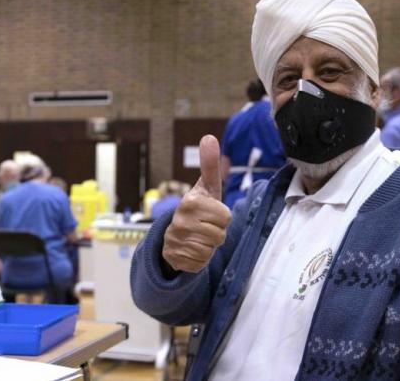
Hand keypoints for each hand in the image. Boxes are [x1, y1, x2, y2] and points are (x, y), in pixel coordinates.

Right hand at [163, 135, 231, 272]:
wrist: (174, 234)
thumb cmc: (198, 208)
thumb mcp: (205, 188)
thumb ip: (209, 165)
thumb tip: (209, 136)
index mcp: (190, 203)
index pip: (225, 217)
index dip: (222, 217)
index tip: (210, 213)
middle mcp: (180, 221)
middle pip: (220, 235)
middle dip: (216, 233)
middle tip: (205, 227)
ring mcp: (175, 241)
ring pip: (210, 250)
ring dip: (208, 246)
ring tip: (198, 237)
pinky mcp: (175, 258)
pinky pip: (200, 264)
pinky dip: (199, 259)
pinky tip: (191, 249)